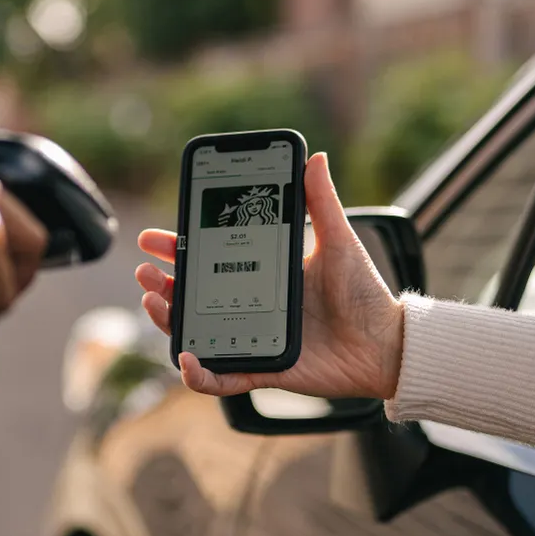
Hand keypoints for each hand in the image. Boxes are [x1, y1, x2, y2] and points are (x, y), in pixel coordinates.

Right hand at [135, 152, 404, 400]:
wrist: (388, 345)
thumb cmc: (366, 295)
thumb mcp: (338, 242)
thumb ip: (322, 203)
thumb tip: (314, 157)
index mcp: (263, 274)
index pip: (210, 258)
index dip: (178, 249)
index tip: (154, 238)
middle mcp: (251, 306)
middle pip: (192, 295)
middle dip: (162, 282)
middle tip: (146, 270)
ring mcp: (252, 338)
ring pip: (196, 332)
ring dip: (167, 319)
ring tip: (154, 300)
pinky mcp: (262, 370)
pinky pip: (221, 378)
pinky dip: (198, 374)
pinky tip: (186, 356)